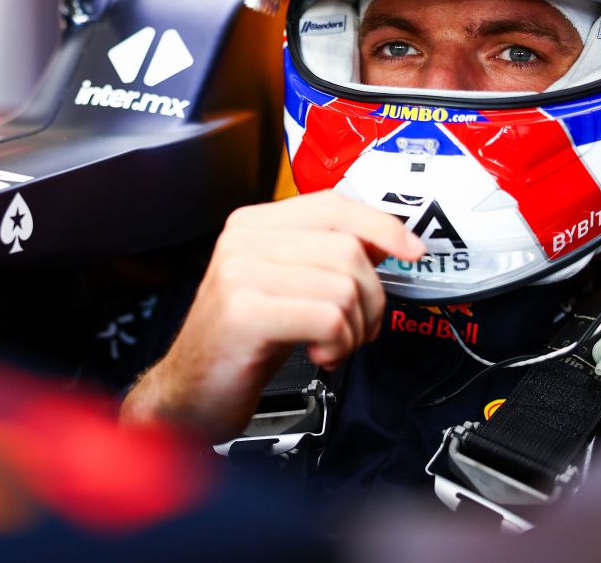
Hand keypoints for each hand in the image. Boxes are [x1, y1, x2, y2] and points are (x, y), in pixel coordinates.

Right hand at [120, 190, 424, 441]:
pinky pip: (328, 318)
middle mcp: (242, 241)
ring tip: (332, 347)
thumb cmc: (241, 344)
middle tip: (358, 330)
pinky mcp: (245, 312)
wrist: (188, 394)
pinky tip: (318, 357)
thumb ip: (321, 257)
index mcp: (252, 225)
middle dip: (372, 299)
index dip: (381, 225)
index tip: (411, 251)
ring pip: (343, 286)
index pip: (332, 205)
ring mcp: (239, 273)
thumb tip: (384, 242)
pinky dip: (338, 345)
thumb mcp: (282, 287)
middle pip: (347, 250)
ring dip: (354, 330)